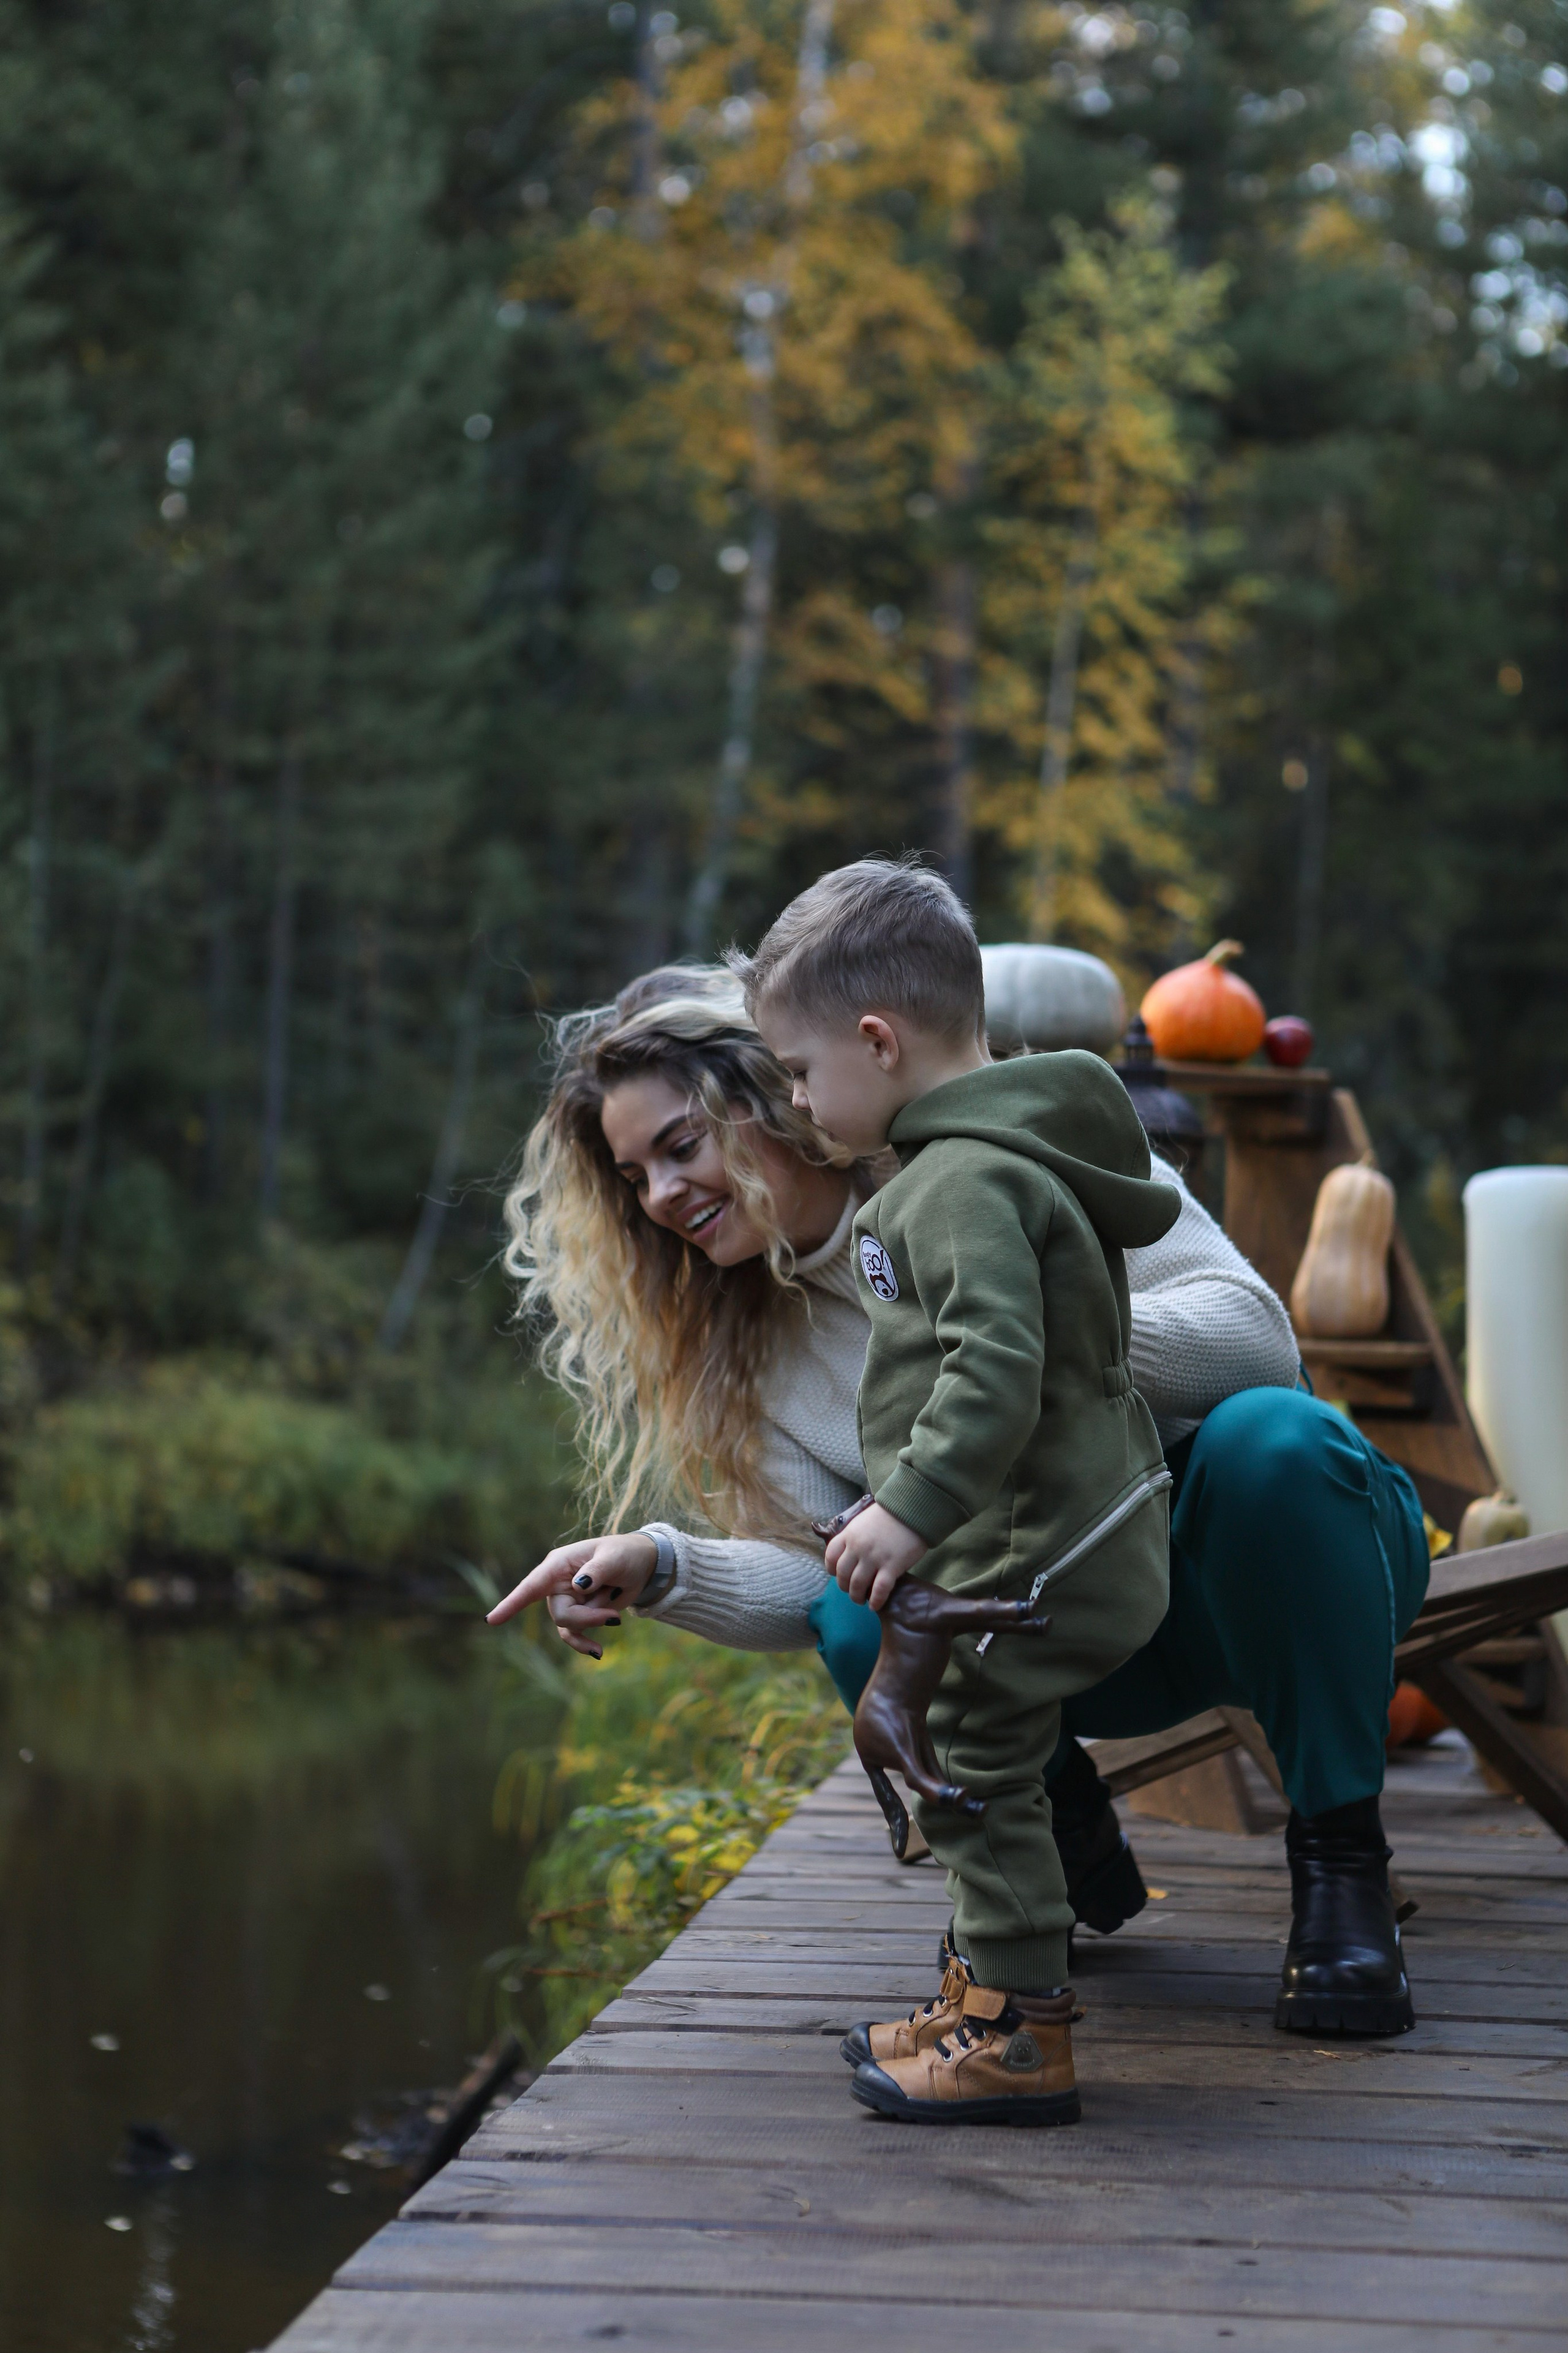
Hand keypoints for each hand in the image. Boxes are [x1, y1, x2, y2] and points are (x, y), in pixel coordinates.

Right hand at [485, 1532, 657, 1659]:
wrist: (639, 1566)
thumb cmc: (624, 1554)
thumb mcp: (614, 1558)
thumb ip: (597, 1571)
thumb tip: (579, 1585)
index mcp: (559, 1564)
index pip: (531, 1586)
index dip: (512, 1603)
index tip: (491, 1621)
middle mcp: (556, 1584)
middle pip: (560, 1613)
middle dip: (587, 1617)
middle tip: (614, 1615)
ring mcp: (565, 1600)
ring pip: (567, 1626)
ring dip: (591, 1626)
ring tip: (615, 1619)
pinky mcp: (577, 1614)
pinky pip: (572, 1635)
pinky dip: (585, 1643)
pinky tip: (598, 1652)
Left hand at [824, 1501, 926, 1611]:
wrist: (912, 1509)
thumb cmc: (889, 1514)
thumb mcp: (863, 1521)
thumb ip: (854, 1536)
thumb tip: (851, 1554)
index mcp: (849, 1535)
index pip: (830, 1557)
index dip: (831, 1569)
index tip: (838, 1575)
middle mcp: (858, 1547)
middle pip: (842, 1575)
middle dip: (844, 1586)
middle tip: (852, 1590)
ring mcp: (874, 1558)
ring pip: (857, 1585)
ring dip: (856, 1597)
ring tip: (861, 1600)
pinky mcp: (892, 1566)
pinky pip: (879, 1590)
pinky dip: (875, 1601)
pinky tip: (875, 1606)